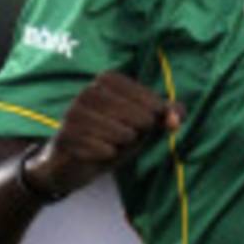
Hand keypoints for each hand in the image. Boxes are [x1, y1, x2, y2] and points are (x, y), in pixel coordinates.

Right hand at [23, 72, 182, 196]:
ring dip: (123, 144)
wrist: (73, 163)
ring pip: (120, 133)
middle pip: (136, 115)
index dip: (155, 114)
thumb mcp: (142, 125)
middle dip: (139, 132)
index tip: (150, 124)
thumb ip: (166, 116)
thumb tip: (177, 118)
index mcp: (108, 80)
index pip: (146, 97)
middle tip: (128, 136)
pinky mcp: (66, 136)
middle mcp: (89, 91)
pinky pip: (103, 149)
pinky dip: (107, 155)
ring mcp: (74, 113)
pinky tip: (99, 152)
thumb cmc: (112, 137)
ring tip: (113, 143)